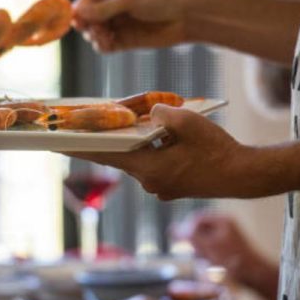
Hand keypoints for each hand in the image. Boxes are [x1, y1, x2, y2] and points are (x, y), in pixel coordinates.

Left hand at [66, 105, 253, 200]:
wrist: (244, 176)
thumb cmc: (218, 150)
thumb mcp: (190, 122)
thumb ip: (163, 114)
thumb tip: (149, 113)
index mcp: (149, 168)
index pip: (106, 155)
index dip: (80, 148)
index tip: (56, 144)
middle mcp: (149, 181)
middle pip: (119, 157)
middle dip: (106, 141)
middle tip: (84, 129)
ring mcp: (160, 187)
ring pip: (138, 160)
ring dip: (133, 145)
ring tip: (132, 126)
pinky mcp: (170, 186)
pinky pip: (152, 164)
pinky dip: (149, 151)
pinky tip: (159, 138)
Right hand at [72, 0, 198, 51]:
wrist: (188, 16)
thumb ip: (105, 7)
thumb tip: (78, 12)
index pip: (86, 0)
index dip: (77, 10)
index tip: (74, 20)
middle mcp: (113, 7)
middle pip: (87, 19)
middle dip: (86, 25)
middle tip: (94, 29)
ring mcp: (119, 25)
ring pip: (94, 34)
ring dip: (94, 37)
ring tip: (105, 37)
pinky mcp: (125, 42)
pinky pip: (105, 46)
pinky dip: (102, 46)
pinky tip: (108, 44)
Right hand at [172, 213, 261, 283]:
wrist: (255, 276)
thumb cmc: (233, 261)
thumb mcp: (208, 247)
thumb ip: (190, 236)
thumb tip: (172, 228)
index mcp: (222, 220)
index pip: (195, 218)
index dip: (186, 230)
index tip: (181, 244)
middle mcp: (225, 225)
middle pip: (198, 230)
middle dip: (195, 244)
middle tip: (199, 255)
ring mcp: (227, 237)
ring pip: (203, 241)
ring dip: (200, 252)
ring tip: (207, 262)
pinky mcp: (227, 249)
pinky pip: (210, 250)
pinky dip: (207, 257)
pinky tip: (212, 266)